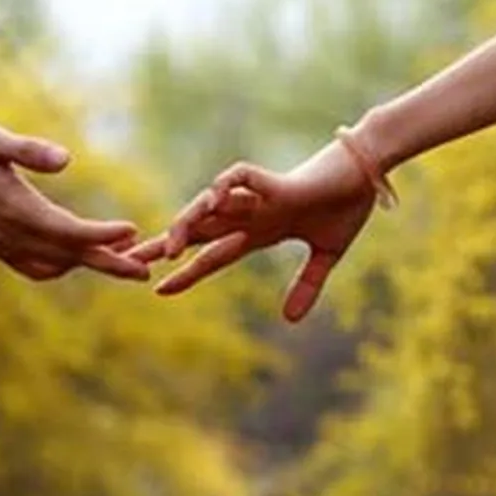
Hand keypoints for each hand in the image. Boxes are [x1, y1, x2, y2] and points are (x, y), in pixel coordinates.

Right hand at [0, 118, 148, 281]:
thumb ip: (28, 150)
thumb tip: (65, 160)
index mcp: (16, 209)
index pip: (70, 230)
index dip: (103, 234)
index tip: (133, 231)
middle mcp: (12, 234)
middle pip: (71, 255)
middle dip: (110, 262)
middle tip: (146, 269)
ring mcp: (3, 245)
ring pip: (55, 264)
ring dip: (89, 264)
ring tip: (122, 261)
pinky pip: (35, 267)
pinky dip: (61, 267)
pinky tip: (74, 258)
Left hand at [130, 141, 377, 321]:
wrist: (368, 175)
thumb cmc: (346, 206)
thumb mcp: (326, 256)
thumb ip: (307, 285)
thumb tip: (290, 320)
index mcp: (259, 233)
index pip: (213, 256)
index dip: (186, 273)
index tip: (159, 290)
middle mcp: (251, 215)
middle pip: (198, 231)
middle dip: (163, 244)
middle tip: (127, 259)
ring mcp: (260, 198)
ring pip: (210, 207)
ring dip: (187, 225)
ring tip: (168, 250)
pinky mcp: (276, 183)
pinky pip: (239, 178)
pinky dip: (223, 187)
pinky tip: (208, 202)